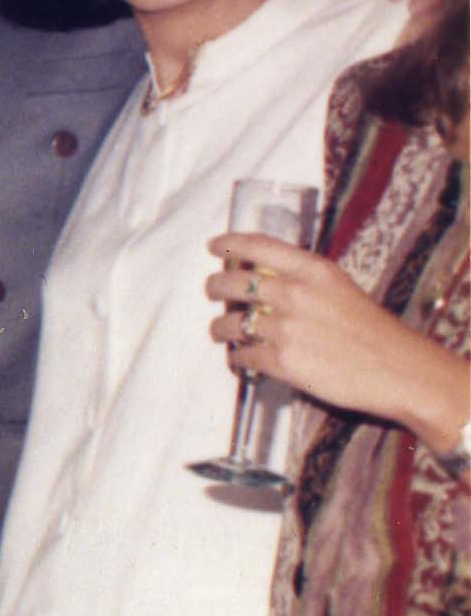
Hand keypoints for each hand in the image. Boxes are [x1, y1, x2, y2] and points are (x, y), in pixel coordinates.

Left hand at [210, 232, 470, 436]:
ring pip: (230, 323)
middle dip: (215, 288)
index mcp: (315, 271)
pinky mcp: (282, 362)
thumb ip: (305, 281)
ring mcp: (286, 329)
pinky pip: (242, 355)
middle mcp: (295, 294)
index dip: (229, 243)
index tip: (214, 246)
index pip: (258, 246)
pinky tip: (241, 358)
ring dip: (220, 328)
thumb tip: (265, 280)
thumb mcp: (342, 289)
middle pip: (232, 283)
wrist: (402, 372)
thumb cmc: (375, 332)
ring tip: (222, 331)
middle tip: (213, 292)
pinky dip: (237, 357)